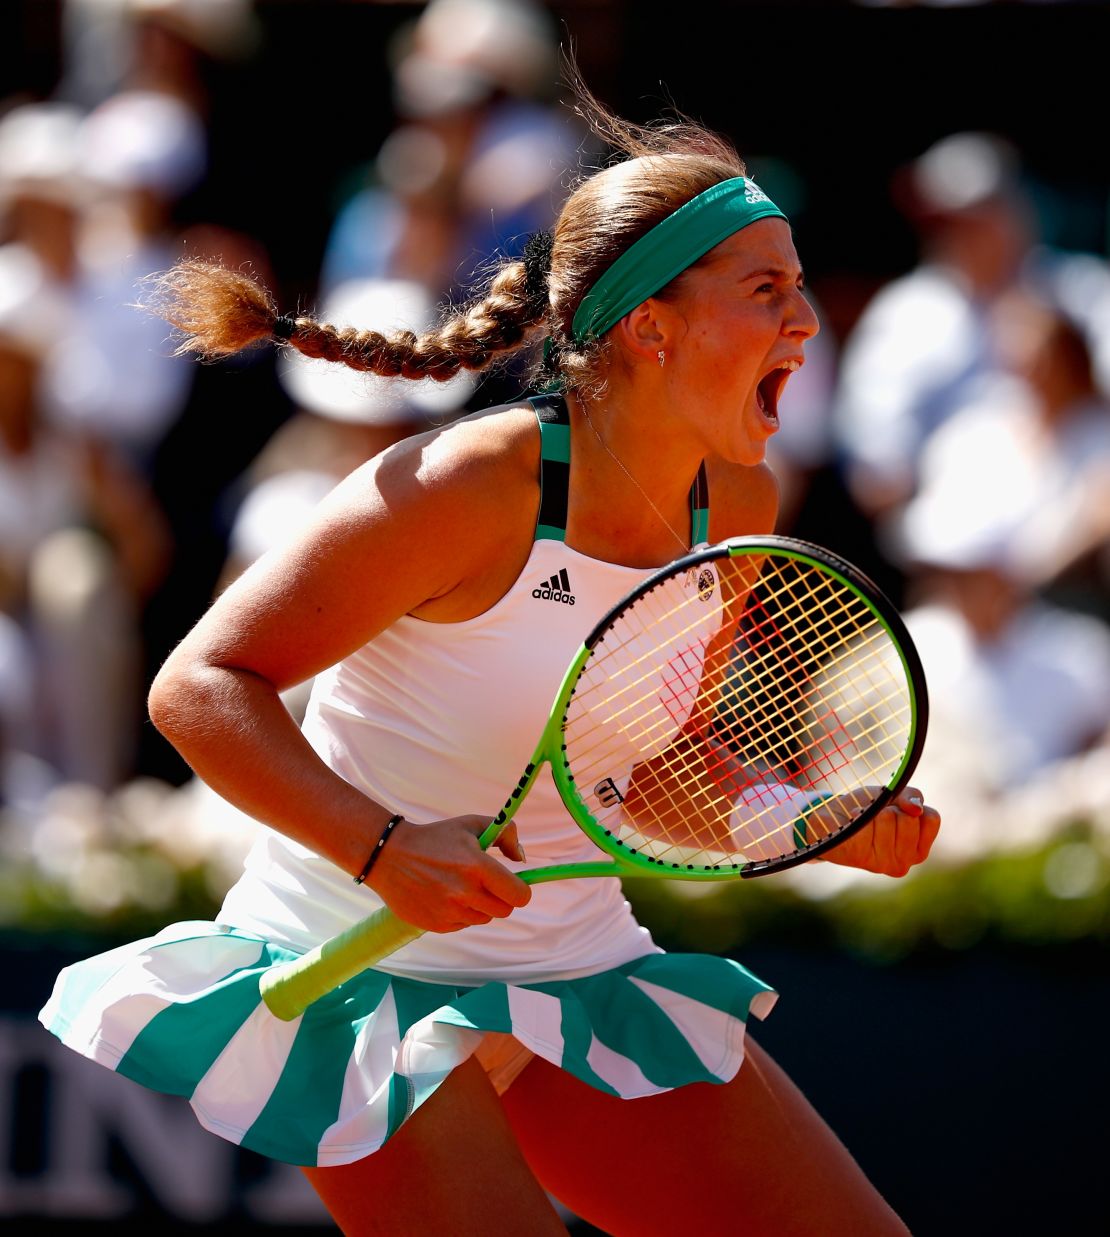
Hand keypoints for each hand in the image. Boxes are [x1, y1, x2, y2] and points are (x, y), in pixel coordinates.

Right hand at [367, 815, 530, 931]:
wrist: (388, 856)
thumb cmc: (434, 838)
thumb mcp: (471, 824)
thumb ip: (505, 834)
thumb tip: (521, 858)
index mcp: (478, 867)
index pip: (519, 895)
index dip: (520, 890)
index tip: (512, 883)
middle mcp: (465, 893)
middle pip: (505, 910)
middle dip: (500, 897)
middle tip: (485, 883)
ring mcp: (450, 912)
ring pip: (484, 918)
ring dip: (479, 905)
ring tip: (459, 886)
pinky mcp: (437, 925)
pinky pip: (463, 924)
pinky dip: (460, 913)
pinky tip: (444, 895)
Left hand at [819, 787, 940, 876]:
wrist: (832, 820)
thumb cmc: (868, 809)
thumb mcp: (894, 796)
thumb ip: (911, 796)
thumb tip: (916, 809)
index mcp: (919, 850)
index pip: (931, 818)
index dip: (912, 806)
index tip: (898, 811)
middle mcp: (904, 862)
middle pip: (908, 819)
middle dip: (891, 809)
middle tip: (877, 818)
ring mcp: (882, 863)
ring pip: (887, 818)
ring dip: (873, 813)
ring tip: (863, 823)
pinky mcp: (859, 857)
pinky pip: (866, 825)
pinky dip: (857, 815)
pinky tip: (852, 825)